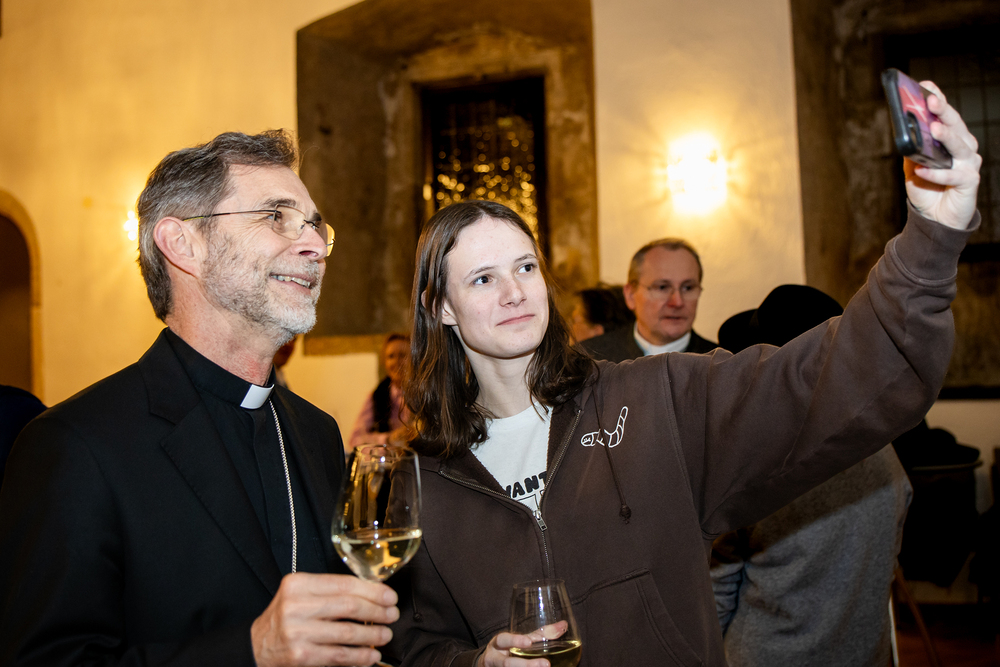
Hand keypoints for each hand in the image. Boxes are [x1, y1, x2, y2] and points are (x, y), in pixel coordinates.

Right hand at [251, 572, 398, 666]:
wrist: (256, 646)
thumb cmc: (286, 617)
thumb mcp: (300, 594)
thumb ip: (330, 591)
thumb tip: (372, 593)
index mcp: (298, 584)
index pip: (344, 584)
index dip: (372, 590)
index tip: (389, 596)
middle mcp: (295, 606)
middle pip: (348, 606)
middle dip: (376, 611)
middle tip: (392, 614)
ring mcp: (297, 632)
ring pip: (346, 632)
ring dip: (372, 635)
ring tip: (385, 635)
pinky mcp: (300, 655)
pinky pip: (338, 655)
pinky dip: (359, 656)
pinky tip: (371, 656)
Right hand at [476, 621, 569, 666]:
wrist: (489, 664)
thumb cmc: (509, 648)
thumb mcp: (519, 640)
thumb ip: (539, 635)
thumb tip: (563, 625)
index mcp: (498, 644)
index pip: (503, 640)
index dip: (515, 641)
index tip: (528, 642)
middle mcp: (494, 659)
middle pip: (507, 664)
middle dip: (526, 665)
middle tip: (546, 664)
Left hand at [904, 81, 982, 229]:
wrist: (935, 217)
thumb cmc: (927, 188)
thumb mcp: (913, 166)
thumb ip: (911, 148)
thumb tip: (904, 129)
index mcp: (951, 139)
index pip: (946, 115)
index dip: (938, 99)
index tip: (926, 85)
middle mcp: (964, 147)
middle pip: (955, 125)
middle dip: (944, 112)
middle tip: (931, 101)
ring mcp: (969, 164)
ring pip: (960, 146)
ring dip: (947, 137)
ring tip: (934, 129)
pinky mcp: (969, 182)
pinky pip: (952, 175)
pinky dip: (937, 174)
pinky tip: (922, 171)